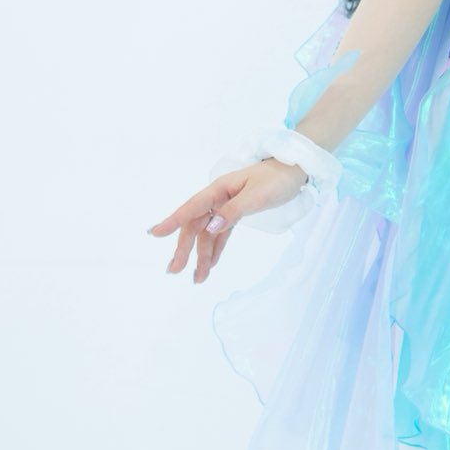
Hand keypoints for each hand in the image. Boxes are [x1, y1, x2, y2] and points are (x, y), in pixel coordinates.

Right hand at [147, 158, 307, 282]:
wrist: (294, 171)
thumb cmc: (276, 179)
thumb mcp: (257, 195)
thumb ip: (233, 211)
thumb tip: (210, 227)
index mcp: (219, 189)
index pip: (192, 208)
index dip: (173, 221)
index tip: (155, 234)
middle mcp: (218, 198)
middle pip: (195, 225)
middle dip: (184, 248)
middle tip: (173, 270)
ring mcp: (225, 207)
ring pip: (207, 234)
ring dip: (201, 255)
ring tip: (197, 279)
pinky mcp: (235, 214)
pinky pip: (220, 234)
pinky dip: (215, 249)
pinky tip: (210, 265)